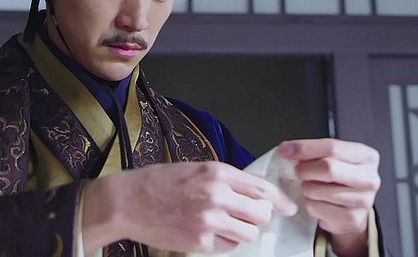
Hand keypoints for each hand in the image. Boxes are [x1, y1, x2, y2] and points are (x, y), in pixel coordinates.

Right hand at [82, 161, 296, 253]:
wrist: (129, 201)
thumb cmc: (160, 183)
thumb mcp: (196, 169)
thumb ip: (225, 179)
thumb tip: (253, 192)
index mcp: (217, 173)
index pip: (261, 187)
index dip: (279, 200)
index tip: (288, 207)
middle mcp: (217, 195)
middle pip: (259, 214)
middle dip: (257, 217)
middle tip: (246, 217)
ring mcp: (209, 220)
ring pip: (248, 233)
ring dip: (242, 232)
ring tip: (225, 226)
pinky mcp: (200, 241)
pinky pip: (229, 247)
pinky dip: (225, 243)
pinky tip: (210, 234)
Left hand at [279, 138, 379, 256]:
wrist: (352, 206)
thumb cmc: (339, 177)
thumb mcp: (332, 158)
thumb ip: (313, 151)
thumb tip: (286, 150)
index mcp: (367, 156)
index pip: (332, 147)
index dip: (305, 148)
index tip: (285, 150)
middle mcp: (370, 178)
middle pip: (328, 168)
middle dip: (305, 169)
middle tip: (298, 172)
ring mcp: (364, 201)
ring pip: (319, 190)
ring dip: (306, 188)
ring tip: (311, 187)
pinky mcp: (352, 219)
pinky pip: (317, 208)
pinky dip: (310, 204)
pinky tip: (317, 201)